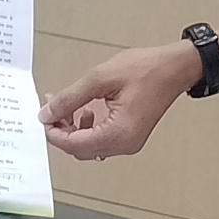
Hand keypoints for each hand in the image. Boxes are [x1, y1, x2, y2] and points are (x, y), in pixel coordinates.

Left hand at [39, 42, 205, 160]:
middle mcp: (125, 145)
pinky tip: (87, 112)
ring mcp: (130, 143)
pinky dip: (87, 130)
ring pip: (89, 147)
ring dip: (73, 130)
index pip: (73, 145)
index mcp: (119, 134)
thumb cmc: (146, 69)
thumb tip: (47, 113)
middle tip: (52, 107)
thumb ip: (70, 98)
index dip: (53, 131)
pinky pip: (101, 142)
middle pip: (79, 150)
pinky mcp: (131, 137)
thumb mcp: (100, 78)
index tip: (43, 114)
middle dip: (61, 130)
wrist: (175, 68)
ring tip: (69, 107)